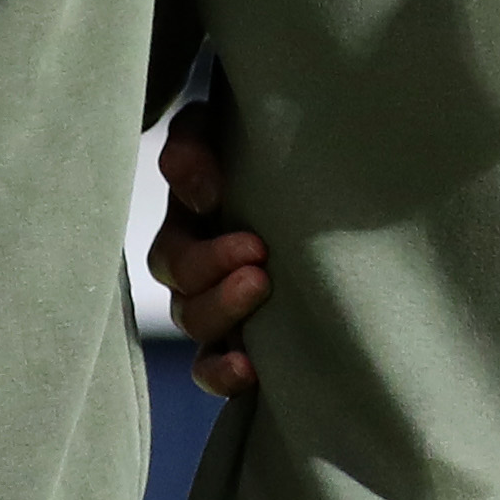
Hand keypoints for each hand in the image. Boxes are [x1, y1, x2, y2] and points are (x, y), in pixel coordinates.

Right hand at [146, 109, 268, 400]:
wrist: (327, 187)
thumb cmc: (280, 154)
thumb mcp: (234, 128)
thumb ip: (197, 146)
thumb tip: (202, 192)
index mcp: (193, 205)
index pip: (171, 194)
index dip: (182, 190)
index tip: (216, 197)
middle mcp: (197, 256)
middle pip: (177, 274)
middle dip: (210, 265)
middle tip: (257, 253)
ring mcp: (214, 300)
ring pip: (192, 319)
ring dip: (219, 309)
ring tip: (260, 286)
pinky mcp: (234, 340)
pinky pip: (210, 367)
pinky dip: (221, 371)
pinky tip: (248, 368)